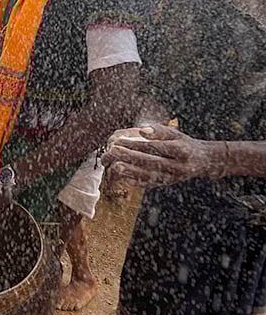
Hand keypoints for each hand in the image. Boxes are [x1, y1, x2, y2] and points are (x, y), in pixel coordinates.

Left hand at [101, 125, 225, 187]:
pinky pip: (150, 185)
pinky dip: (136, 182)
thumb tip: (141, 130)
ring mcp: (173, 177)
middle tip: (111, 152)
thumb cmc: (184, 144)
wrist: (203, 162)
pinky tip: (123, 178)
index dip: (135, 145)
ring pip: (149, 176)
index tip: (118, 141)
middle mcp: (178, 166)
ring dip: (129, 171)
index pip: (155, 147)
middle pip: (150, 162)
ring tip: (114, 165)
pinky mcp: (167, 184)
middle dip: (129, 157)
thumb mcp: (176, 134)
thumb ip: (159, 131)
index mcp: (181, 151)